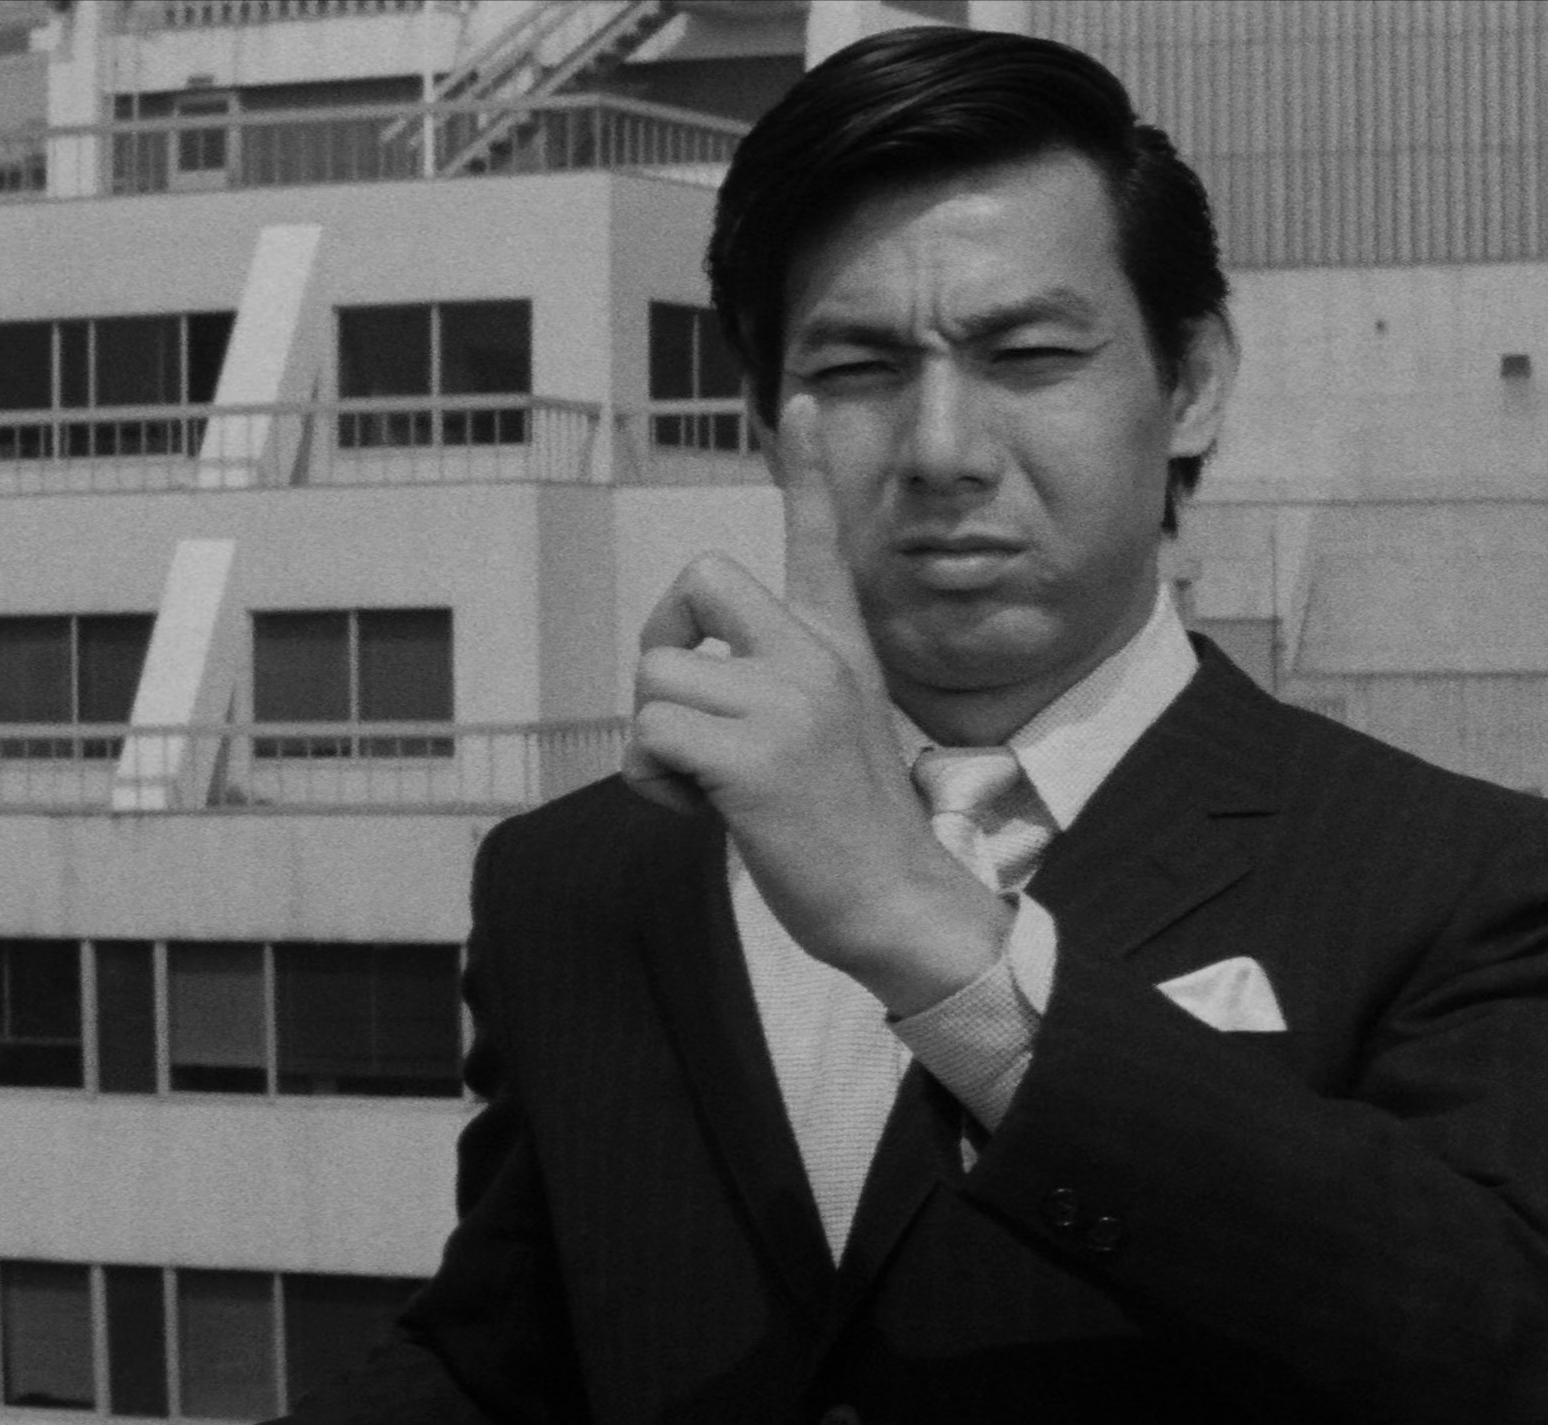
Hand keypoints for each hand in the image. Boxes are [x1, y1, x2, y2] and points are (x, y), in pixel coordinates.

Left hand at [621, 396, 1009, 1013]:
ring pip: (657, 676)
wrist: (898, 904)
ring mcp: (787, 702)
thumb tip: (688, 686)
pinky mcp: (753, 756)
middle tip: (690, 710)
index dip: (806, 465)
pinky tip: (704, 812)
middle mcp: (816, 659)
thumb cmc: (851, 834)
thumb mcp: (826, 734)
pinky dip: (654, 783)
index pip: (819, 537)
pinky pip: (649, 736)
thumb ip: (772, 689)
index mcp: (839, 648)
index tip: (800, 397)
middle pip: (698, 581)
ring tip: (709, 787)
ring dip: (656, 740)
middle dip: (665, 643)